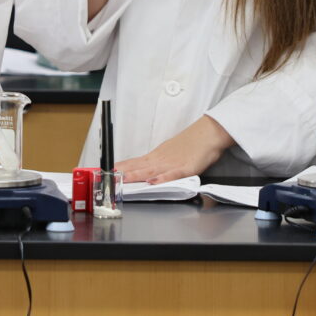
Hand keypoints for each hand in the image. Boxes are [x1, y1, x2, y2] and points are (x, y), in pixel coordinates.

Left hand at [115, 115, 232, 184]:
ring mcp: (173, 163)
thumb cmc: (192, 143)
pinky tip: (152, 182)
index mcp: (158, 156)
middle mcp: (161, 159)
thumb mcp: (171, 151)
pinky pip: (172, 175)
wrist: (209, 133)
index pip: (135, 162)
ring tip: (123, 179)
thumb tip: (147, 171)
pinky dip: (162, 179)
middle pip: (139, 166)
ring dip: (136, 175)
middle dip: (123, 173)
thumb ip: (159, 162)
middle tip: (108, 177)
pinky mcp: (186, 168)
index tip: (107, 170)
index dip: (121, 167)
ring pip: (151, 171)